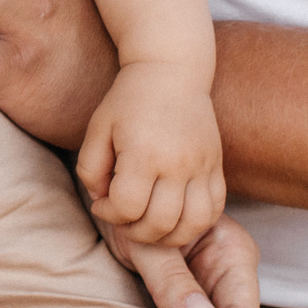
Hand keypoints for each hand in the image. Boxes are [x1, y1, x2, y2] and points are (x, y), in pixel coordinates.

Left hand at [79, 63, 224, 248]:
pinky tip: (176, 216)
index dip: (109, 214)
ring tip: (150, 224)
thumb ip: (90, 169)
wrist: (171, 71)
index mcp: (144, 153)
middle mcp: (178, 164)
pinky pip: (214, 211)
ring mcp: (202, 167)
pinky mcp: (217, 167)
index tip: (103, 203)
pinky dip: (196, 224)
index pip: (128, 208)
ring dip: (168, 236)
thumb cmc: (128, 100)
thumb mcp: (97, 128)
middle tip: (124, 218)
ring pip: (192, 225)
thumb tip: (102, 201)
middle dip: (135, 232)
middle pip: (160, 224)